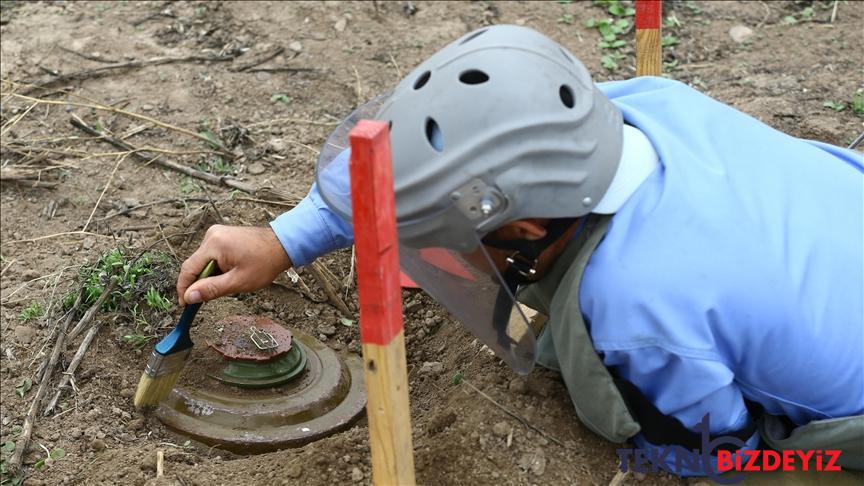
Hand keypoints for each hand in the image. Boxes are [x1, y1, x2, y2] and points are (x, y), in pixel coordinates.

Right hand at [176, 225, 292, 304]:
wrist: (283, 245)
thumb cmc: (265, 263)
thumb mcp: (238, 282)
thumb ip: (211, 289)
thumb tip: (189, 297)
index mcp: (213, 244)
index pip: (188, 268)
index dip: (184, 288)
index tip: (185, 304)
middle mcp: (212, 235)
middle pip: (196, 264)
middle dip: (200, 282)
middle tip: (209, 298)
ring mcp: (218, 233)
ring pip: (204, 261)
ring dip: (210, 275)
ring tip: (228, 283)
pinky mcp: (223, 235)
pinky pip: (212, 255)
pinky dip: (217, 267)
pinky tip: (230, 273)